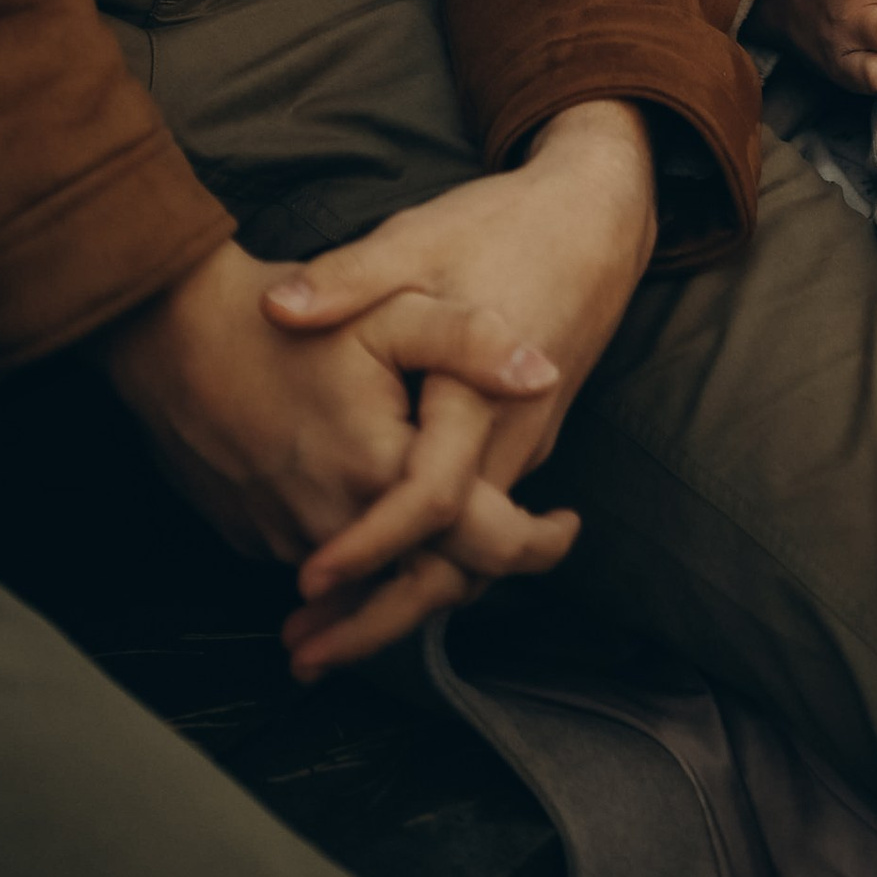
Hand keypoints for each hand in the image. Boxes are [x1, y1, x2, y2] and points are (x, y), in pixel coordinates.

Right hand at [105, 236, 572, 649]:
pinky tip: (388, 519)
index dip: (531, 545)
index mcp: (377, 474)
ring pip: (374, 578)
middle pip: (426, 575)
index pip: (473, 543)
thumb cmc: (284, 318)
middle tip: (538, 537)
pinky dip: (362, 553)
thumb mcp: (390, 308)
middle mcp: (331, 527)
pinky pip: (325, 559)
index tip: (570, 527)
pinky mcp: (252, 536)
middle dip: (482, 567)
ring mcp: (284, 538)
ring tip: (469, 531)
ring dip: (419, 564)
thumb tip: (545, 373)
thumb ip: (472, 341)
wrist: (170, 335)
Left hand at [252, 99, 660, 674]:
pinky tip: (374, 575)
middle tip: (305, 658)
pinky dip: (428, 562)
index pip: (433, 497)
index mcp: (480, 391)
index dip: (371, 543)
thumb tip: (278, 308)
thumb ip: (351, 276)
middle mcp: (511, 434)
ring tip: (322, 639)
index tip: (309, 578)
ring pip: (472, 553)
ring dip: (401, 601)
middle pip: (459, 560)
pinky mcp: (523, 441)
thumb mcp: (420, 239)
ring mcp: (523, 444)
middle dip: (384, 618)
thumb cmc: (505, 225)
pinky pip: (479, 526)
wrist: (598, 218)